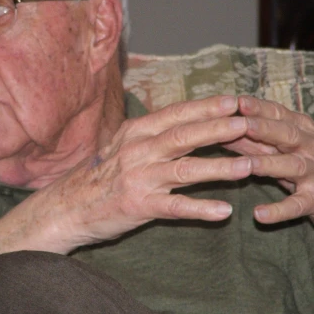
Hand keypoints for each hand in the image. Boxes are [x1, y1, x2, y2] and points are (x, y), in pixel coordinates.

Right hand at [0, 95, 252, 254]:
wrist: (65, 207)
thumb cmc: (99, 176)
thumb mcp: (121, 145)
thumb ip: (151, 133)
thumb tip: (186, 120)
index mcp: (135, 132)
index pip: (176, 115)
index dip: (206, 107)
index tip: (234, 101)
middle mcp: (137, 151)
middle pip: (184, 137)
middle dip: (218, 129)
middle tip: (248, 123)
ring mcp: (138, 178)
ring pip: (185, 170)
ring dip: (218, 168)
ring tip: (248, 168)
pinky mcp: (138, 206)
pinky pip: (175, 208)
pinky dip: (200, 210)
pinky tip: (224, 212)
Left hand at [226, 96, 313, 257]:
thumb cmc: (312, 168)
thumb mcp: (287, 150)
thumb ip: (257, 139)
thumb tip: (222, 126)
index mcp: (302, 131)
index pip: (278, 114)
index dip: (257, 108)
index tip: (234, 101)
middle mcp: (312, 148)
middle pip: (287, 134)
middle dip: (263, 128)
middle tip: (241, 123)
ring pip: (293, 166)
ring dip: (269, 165)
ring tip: (247, 166)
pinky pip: (297, 205)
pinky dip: (279, 211)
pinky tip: (259, 215)